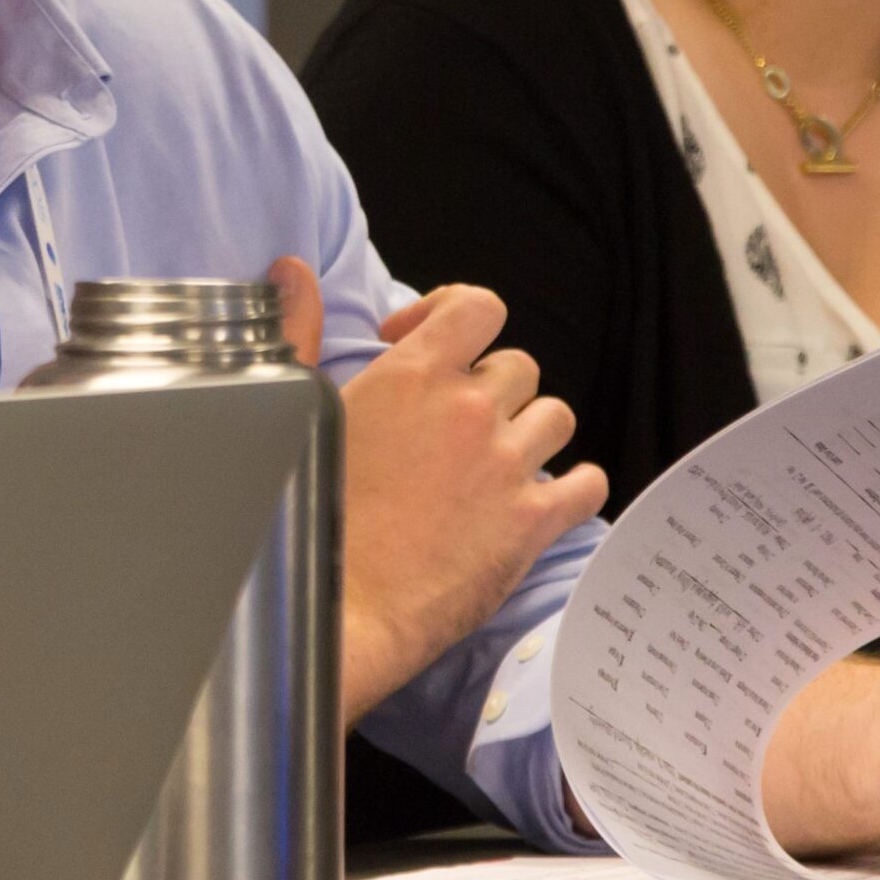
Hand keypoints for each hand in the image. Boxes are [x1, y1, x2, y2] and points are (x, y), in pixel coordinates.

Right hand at [270, 259, 606, 724]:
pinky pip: (587, 484)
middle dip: (489, 386)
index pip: (477, 306)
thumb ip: (300, 330)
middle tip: (452, 420)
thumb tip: (292, 270)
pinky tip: (549, 497)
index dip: (456, 313)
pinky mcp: (532, 523)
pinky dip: (575, 486)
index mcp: (414, 374)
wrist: (340, 608)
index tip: (426, 339)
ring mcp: (508, 466)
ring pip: (555, 415)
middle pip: (516, 364)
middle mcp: (471, 409)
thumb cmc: (309, 514)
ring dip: (529, 429)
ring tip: (495, 457)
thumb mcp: (300, 408)